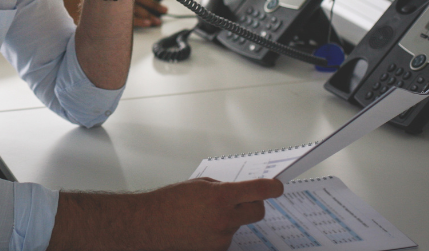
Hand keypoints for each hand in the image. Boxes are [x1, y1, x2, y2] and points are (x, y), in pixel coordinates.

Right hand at [59, 0, 166, 26]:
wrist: (59, 8)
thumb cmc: (73, 2)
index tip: (156, 3)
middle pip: (136, 0)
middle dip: (151, 6)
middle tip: (164, 11)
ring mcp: (108, 5)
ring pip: (133, 9)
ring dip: (147, 15)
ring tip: (157, 20)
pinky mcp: (105, 16)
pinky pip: (125, 18)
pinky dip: (138, 21)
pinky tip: (147, 23)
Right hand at [143, 178, 282, 250]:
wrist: (151, 224)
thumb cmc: (170, 202)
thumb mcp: (199, 185)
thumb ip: (222, 188)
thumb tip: (239, 193)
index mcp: (221, 197)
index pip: (258, 190)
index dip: (272, 187)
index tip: (277, 186)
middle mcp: (225, 219)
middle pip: (257, 211)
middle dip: (255, 204)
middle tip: (244, 199)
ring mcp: (222, 237)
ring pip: (239, 224)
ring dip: (229, 218)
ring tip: (204, 216)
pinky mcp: (217, 250)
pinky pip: (227, 237)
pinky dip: (218, 231)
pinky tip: (201, 227)